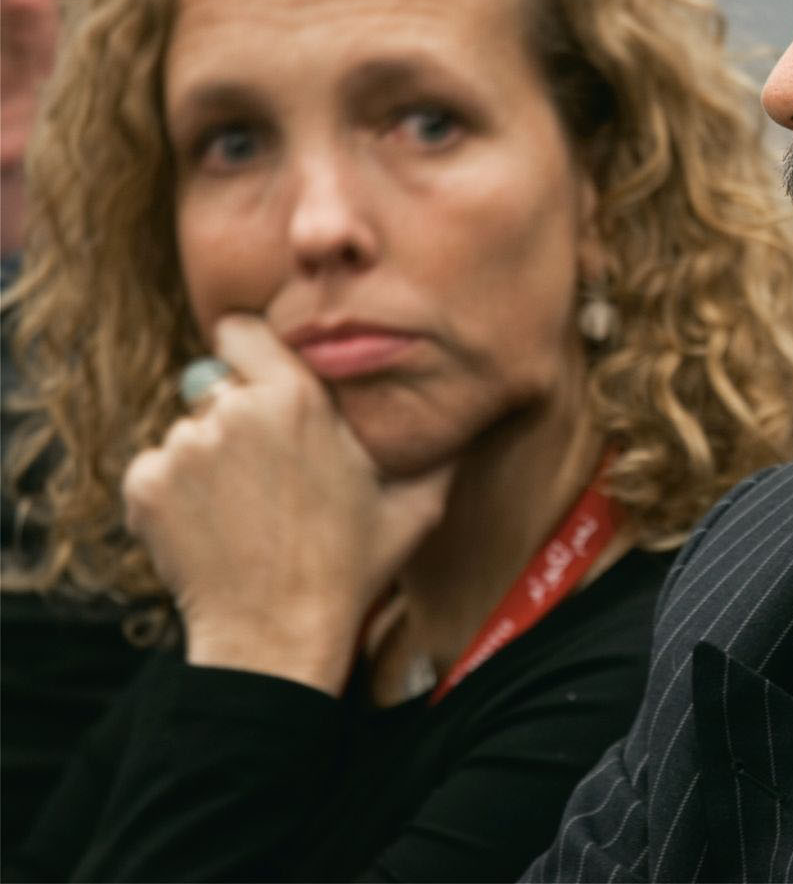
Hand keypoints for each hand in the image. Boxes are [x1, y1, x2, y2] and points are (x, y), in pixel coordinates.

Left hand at [123, 314, 452, 694]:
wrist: (277, 637)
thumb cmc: (351, 568)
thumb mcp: (417, 505)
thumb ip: (441, 448)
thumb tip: (473, 415)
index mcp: (294, 397)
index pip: (242, 329)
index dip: (252, 350)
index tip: (264, 377)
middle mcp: (230, 410)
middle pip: (219, 386)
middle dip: (240, 417)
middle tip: (271, 471)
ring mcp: (180, 448)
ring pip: (189, 430)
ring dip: (210, 458)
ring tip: (246, 509)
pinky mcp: (145, 486)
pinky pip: (157, 468)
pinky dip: (177, 493)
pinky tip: (214, 527)